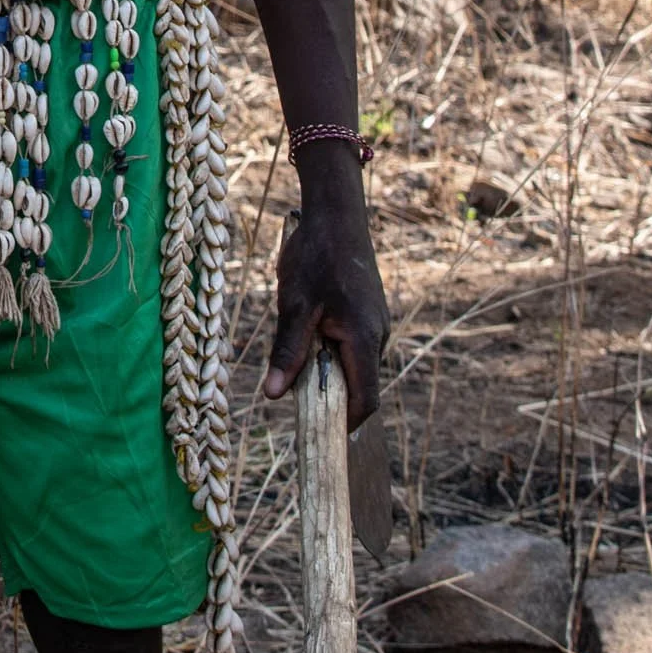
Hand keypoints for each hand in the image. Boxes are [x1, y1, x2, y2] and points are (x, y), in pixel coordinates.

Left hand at [262, 165, 386, 428]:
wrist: (336, 216)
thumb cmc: (314, 257)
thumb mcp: (294, 306)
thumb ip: (287, 352)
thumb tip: (273, 395)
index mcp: (364, 338)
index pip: (366, 399)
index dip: (345, 423)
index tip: (320, 436)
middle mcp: (378, 335)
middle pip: (360, 386)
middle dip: (330, 395)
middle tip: (295, 391)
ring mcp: (377, 324)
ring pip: (355, 365)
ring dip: (329, 370)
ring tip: (299, 346)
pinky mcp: (369, 314)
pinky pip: (353, 346)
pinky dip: (333, 351)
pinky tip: (310, 328)